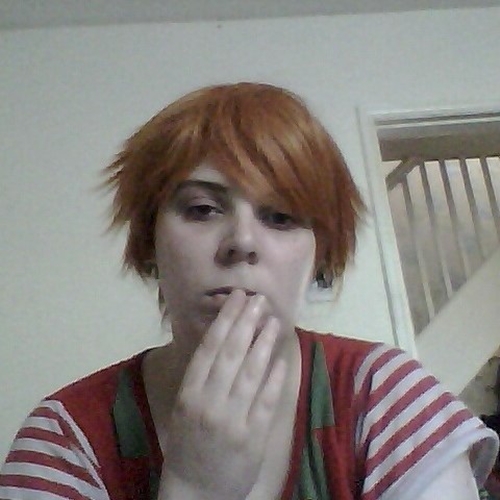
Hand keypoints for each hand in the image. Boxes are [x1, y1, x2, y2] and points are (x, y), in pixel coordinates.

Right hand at [159, 290, 286, 499]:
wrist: (196, 490)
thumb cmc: (189, 442)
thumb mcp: (185, 407)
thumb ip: (202, 377)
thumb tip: (225, 336)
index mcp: (188, 394)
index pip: (209, 348)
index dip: (225, 320)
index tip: (238, 298)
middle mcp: (208, 403)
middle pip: (230, 354)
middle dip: (246, 323)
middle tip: (259, 301)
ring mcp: (232, 421)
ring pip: (250, 373)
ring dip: (264, 344)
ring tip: (274, 322)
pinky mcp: (253, 438)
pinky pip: (266, 402)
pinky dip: (275, 379)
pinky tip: (282, 359)